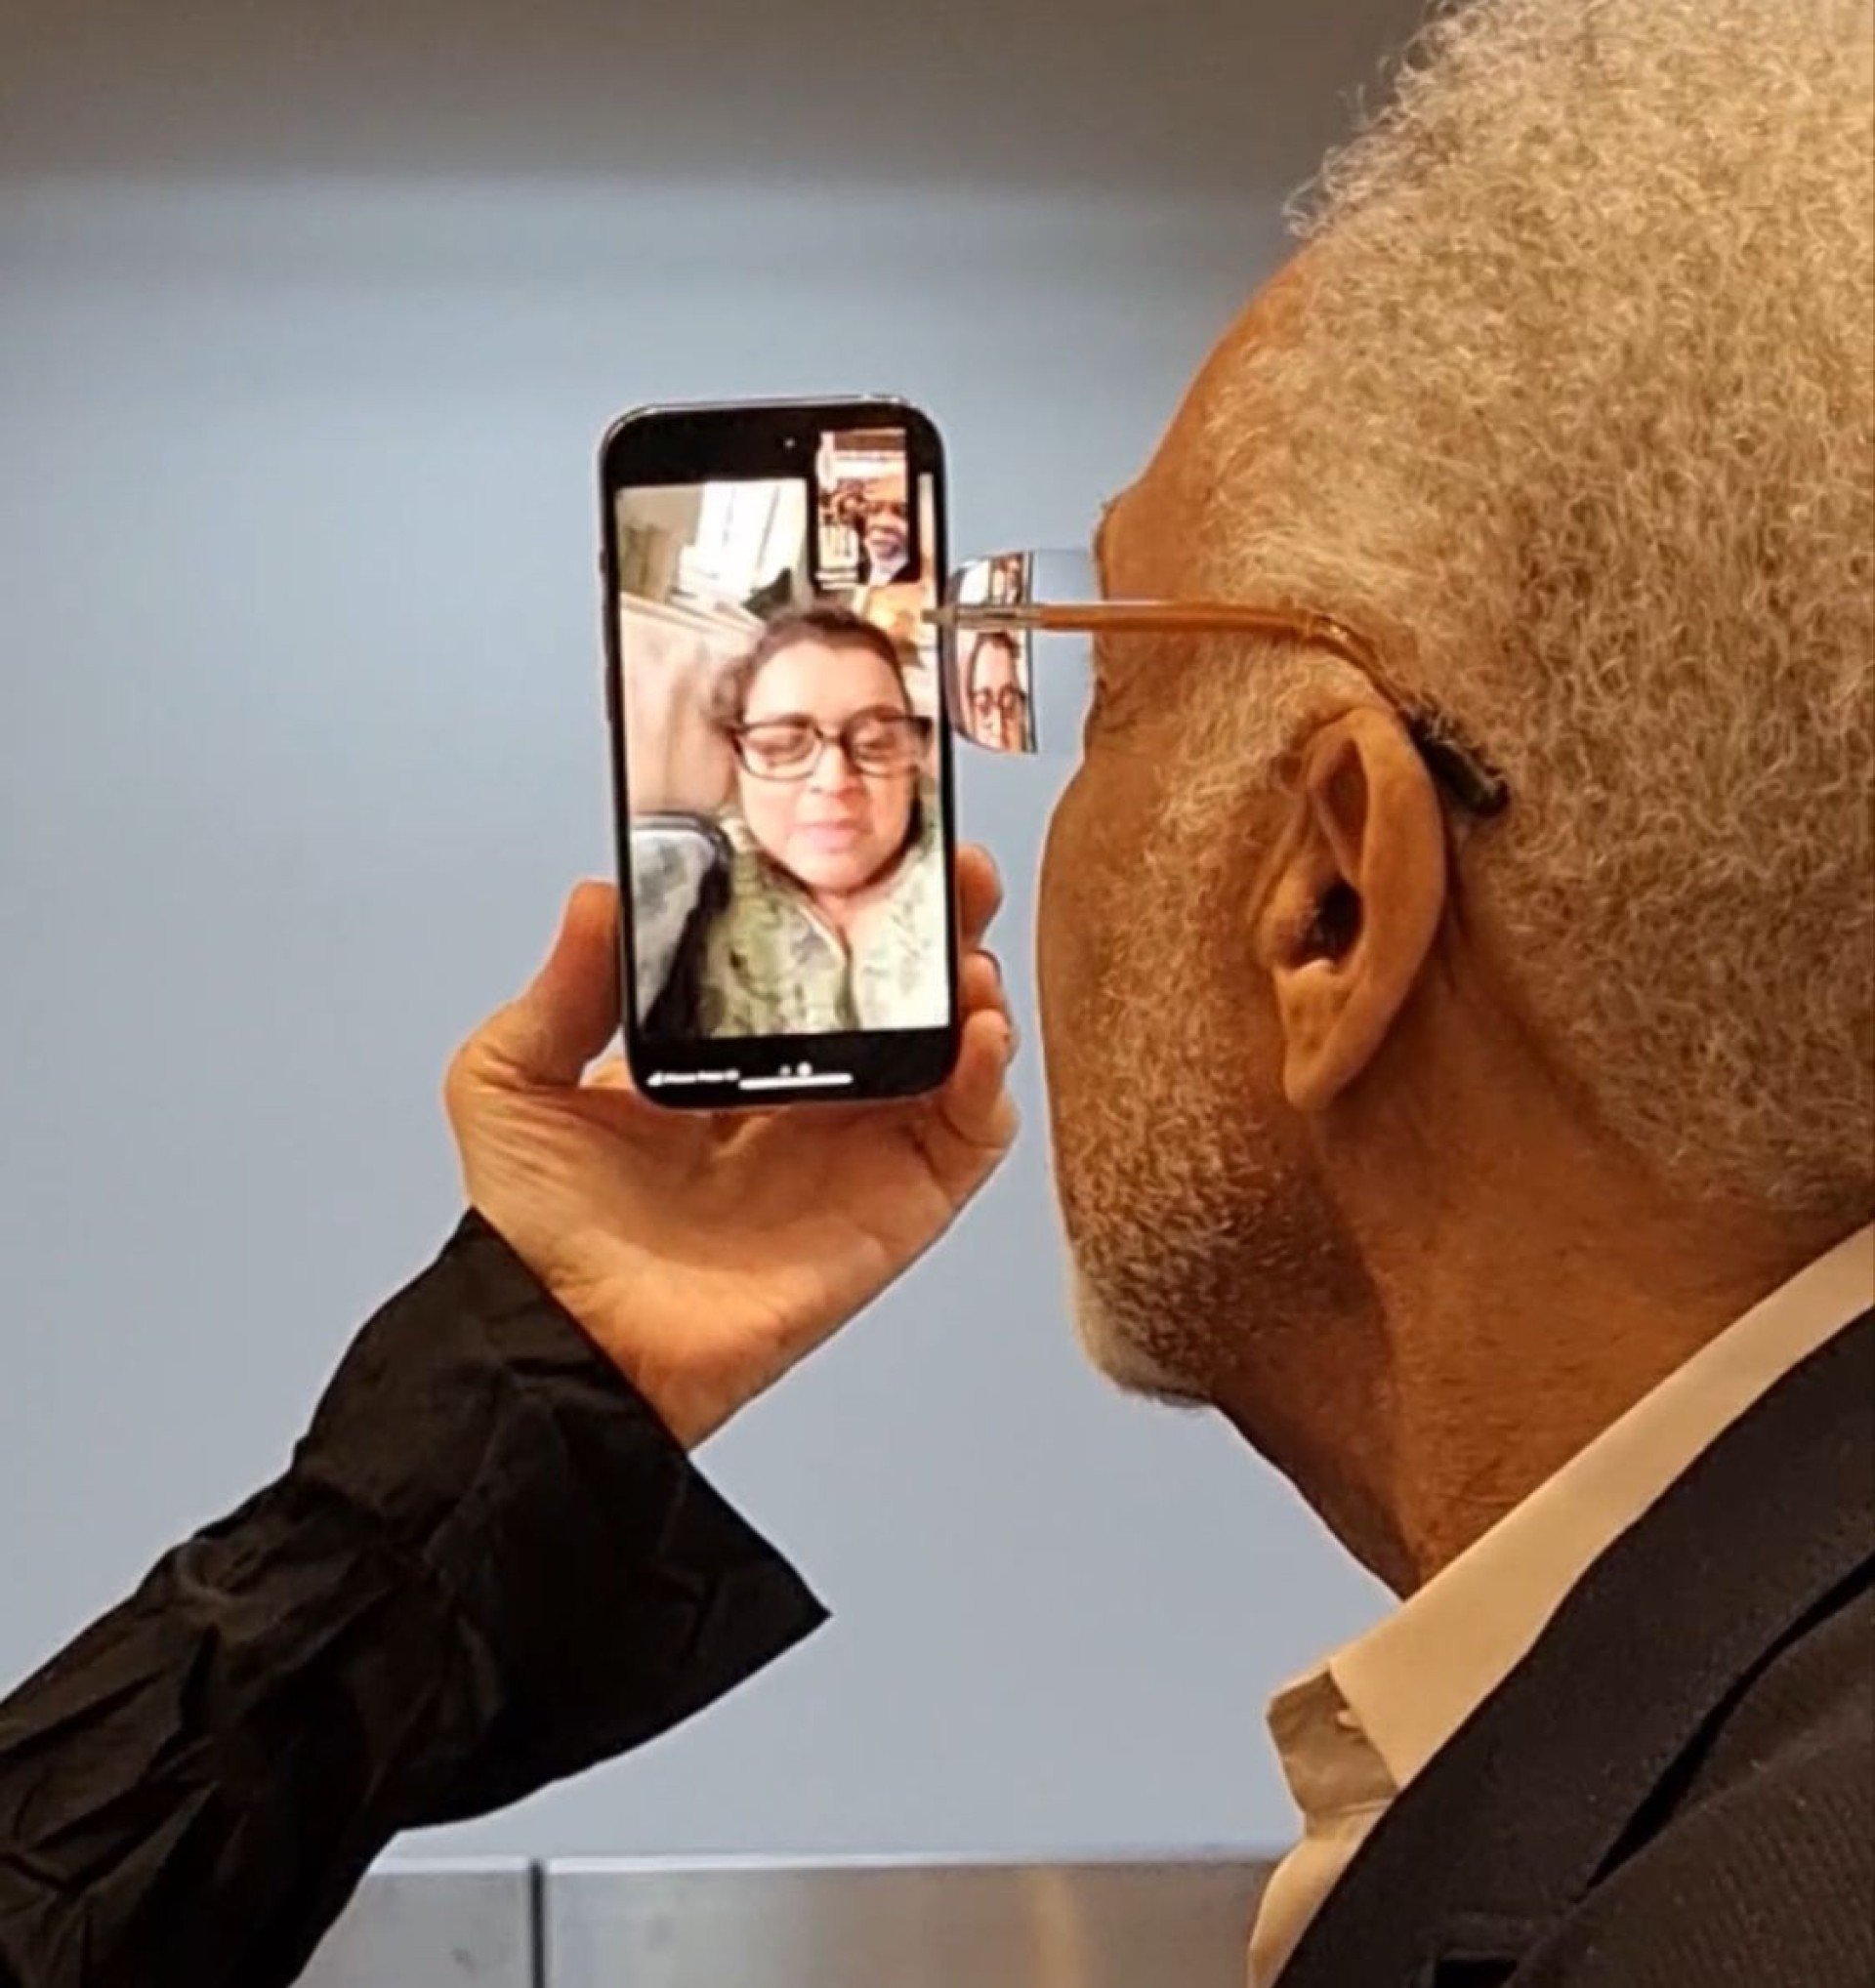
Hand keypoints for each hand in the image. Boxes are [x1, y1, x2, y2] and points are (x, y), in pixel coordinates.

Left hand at [444, 847, 1018, 1446]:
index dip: (849, 903)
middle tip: (949, 870)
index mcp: (729, 1055)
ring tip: (968, 950)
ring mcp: (857, 1153)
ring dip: (974, 994)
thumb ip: (562, 987)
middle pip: (898, 994)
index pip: (811, 960)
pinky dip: (989, 1084)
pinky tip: (977, 1034)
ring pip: (948, 1056)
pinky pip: (968, 1141)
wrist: (570, 1343)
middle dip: (936, 927)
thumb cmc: (538, 1231)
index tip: (864, 847)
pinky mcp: (893, 1209)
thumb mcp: (515, 1078)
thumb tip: (597, 894)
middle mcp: (805, 1097)